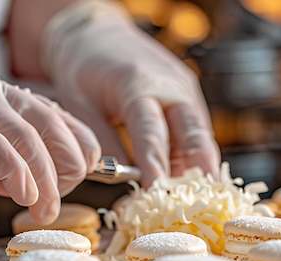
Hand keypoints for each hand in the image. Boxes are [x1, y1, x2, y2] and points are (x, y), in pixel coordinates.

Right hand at [0, 64, 100, 223]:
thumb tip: (31, 189)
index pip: (48, 112)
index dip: (72, 139)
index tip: (84, 167)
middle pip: (48, 122)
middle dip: (68, 161)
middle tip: (72, 191)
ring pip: (29, 139)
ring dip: (45, 180)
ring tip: (47, 210)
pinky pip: (1, 150)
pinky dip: (18, 177)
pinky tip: (25, 198)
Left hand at [42, 0, 220, 185]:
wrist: (98, 35)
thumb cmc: (84, 70)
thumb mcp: (79, 104)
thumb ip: (102, 141)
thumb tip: (122, 179)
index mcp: (137, 85)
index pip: (151, 132)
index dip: (156, 166)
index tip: (157, 194)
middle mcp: (170, 86)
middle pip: (193, 135)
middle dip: (197, 172)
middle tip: (198, 206)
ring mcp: (184, 88)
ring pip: (201, 136)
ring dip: (198, 168)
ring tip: (194, 200)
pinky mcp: (189, 93)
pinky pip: (196, 130)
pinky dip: (193, 156)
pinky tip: (186, 180)